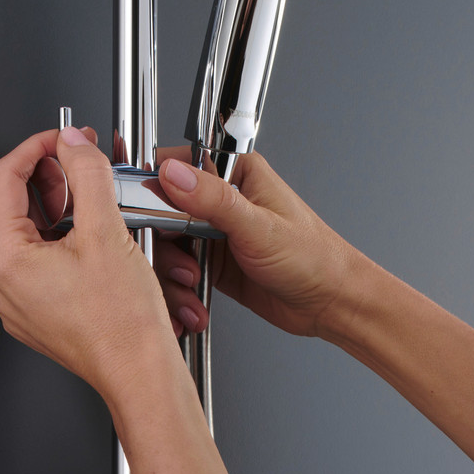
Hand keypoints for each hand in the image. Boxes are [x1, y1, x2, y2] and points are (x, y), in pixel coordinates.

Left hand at [0, 126, 177, 398]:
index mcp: (4, 258)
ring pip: (30, 230)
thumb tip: (71, 142)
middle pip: (15, 203)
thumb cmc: (122, 323)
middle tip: (81, 158)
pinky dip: (63, 234)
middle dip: (51, 174)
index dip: (36, 146)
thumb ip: (85, 172)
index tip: (62, 137)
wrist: (140, 372)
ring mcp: (17, 299)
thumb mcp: (105, 230)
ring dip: (60, 202)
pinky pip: (40, 257)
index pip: (4, 177)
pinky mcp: (36, 309)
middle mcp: (1, 282)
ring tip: (92, 192)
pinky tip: (92, 228)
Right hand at [150, 148, 366, 338]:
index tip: (140, 214)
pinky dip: (178, 291)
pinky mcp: (210, 263)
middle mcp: (220, 199)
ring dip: (170, 274)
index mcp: (236, 173)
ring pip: (165, 245)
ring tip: (192, 291)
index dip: (152, 189)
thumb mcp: (260, 227)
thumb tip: (173, 175)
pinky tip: (192, 306)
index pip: (176, 167)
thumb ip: (213, 200)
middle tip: (180, 267)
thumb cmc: (315, 257)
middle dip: (162, 245)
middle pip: (161, 211)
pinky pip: (177, 272)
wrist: (332, 304)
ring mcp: (213, 232)